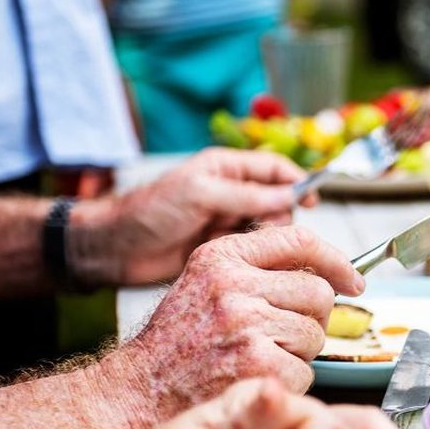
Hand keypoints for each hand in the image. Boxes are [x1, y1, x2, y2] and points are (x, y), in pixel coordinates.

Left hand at [71, 148, 316, 286]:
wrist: (116, 248)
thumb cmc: (149, 212)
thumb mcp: (200, 194)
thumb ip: (245, 196)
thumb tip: (288, 196)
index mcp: (225, 168)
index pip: (274, 167)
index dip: (296, 180)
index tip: (313, 199)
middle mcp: (230, 193)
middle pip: (277, 201)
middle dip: (281, 215)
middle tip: (268, 230)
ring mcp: (225, 221)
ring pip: (267, 228)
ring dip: (266, 238)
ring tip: (247, 245)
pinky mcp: (221, 248)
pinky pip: (252, 250)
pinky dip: (254, 256)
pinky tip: (244, 261)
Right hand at [109, 226, 361, 413]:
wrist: (139, 394)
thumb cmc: (177, 344)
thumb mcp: (205, 284)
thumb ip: (255, 268)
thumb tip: (325, 270)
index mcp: (222, 256)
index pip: (299, 239)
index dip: (336, 260)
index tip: (352, 280)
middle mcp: (234, 284)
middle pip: (318, 292)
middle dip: (311, 318)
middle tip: (281, 337)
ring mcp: (247, 325)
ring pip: (315, 334)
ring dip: (298, 353)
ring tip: (258, 359)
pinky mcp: (259, 366)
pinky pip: (307, 372)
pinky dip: (289, 384)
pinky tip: (256, 382)